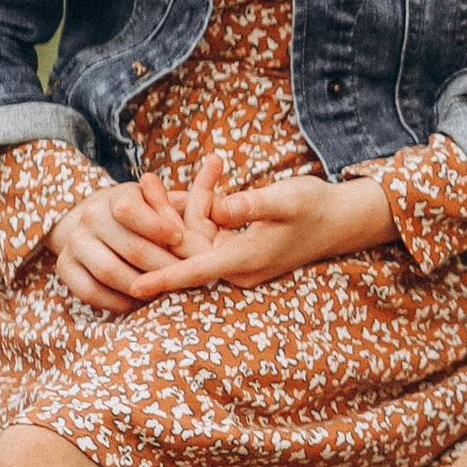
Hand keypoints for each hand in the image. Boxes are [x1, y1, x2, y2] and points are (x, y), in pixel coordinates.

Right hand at [45, 172, 187, 313]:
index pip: (129, 210)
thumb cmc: (147, 217)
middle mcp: (90, 216)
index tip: (180, 239)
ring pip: (110, 272)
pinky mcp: (65, 267)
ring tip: (163, 290)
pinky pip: (90, 292)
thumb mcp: (161, 206)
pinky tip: (137, 301)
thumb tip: (189, 216)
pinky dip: (117, 302)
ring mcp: (75, 242)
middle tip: (183, 278)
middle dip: (162, 266)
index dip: (157, 226)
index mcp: (116, 196)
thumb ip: (175, 210)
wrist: (103, 226)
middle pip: (129, 248)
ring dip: (142, 287)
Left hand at [107, 150, 396, 298]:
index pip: (195, 272)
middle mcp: (236, 266)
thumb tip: (218, 207)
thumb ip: (251, 204)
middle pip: (184, 250)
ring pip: (192, 236)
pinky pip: (205, 230)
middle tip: (127, 193)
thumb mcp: (287, 199)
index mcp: (246, 260)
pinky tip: (188, 180)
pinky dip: (195, 207)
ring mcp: (235, 259)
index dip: (163, 279)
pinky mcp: (236, 249)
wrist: (340, 219)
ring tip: (154, 177)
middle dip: (155, 222)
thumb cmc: (316, 207)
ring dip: (176, 208)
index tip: (132, 289)